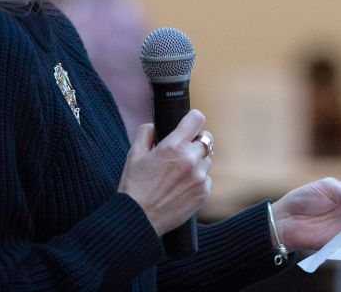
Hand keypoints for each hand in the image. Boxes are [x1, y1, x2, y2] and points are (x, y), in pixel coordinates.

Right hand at [118, 109, 212, 234]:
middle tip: (181, 152)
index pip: (197, 119)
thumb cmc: (134, 187)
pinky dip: (197, 180)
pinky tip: (181, 188)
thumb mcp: (134, 154)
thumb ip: (146, 133)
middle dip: (195, 142)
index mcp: (174, 146)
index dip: (192, 120)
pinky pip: (207, 179)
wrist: (139, 220)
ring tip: (177, 174)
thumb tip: (156, 125)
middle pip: (206, 139)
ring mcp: (200, 177)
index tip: (189, 125)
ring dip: (197, 162)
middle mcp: (190, 160)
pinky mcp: (204, 193)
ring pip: (206, 160)